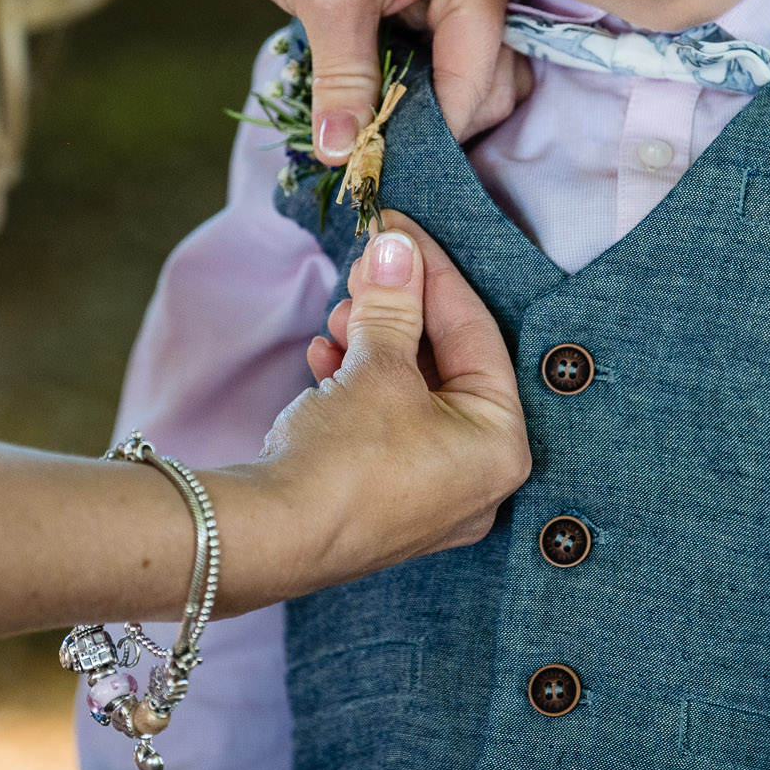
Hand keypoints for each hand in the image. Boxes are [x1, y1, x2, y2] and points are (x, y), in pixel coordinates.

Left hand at [211, 0, 529, 159]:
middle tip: (382, 151)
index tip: (386, 163)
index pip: (479, 74)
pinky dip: (412, 93)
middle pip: (490, 83)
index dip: (438, 125)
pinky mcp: (429, 3)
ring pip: (467, 81)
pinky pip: (438, 65)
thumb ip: (347, 82)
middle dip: (441, 122)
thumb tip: (343, 156)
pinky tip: (375, 110)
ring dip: (427, 112)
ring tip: (376, 134)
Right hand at [236, 214, 528, 601]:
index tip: (400, 230)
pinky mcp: (386, 500)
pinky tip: (325, 357)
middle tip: (365, 270)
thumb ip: (394, 303)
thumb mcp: (376, 368)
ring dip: (375, 343)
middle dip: (401, 311)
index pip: (477, 334)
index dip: (433, 273)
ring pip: (412, 393)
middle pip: (447, 364)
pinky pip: (387, 425)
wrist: (268, 539)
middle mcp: (477, 477)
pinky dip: (360, 385)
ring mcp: (431, 496)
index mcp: (500, 445)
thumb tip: (396, 247)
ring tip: (339, 316)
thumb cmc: (343, 458)